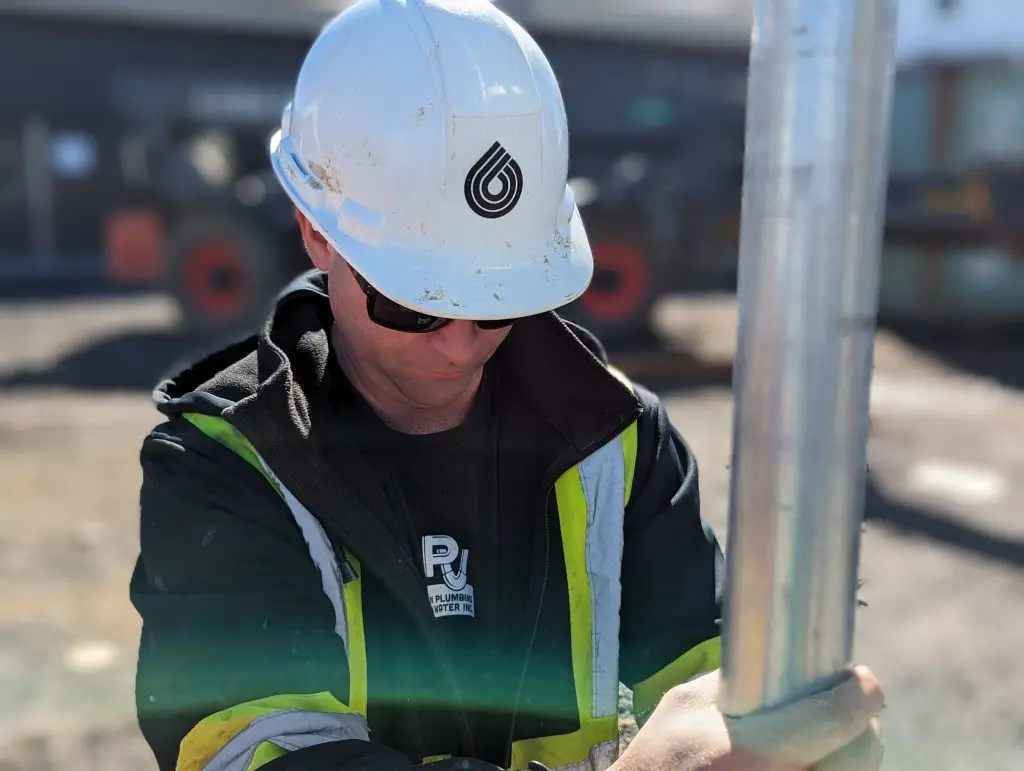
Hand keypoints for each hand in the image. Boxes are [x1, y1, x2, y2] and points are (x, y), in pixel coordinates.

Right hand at [615, 665, 883, 770]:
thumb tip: (776, 665)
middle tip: (851, 715)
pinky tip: (809, 763)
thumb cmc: (660, 759)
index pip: (834, 719)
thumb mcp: (683, 708)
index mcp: (751, 749)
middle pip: (860, 756)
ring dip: (848, 758)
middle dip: (861, 730)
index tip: (863, 683)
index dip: (859, 696)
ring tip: (829, 742)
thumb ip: (730, 684)